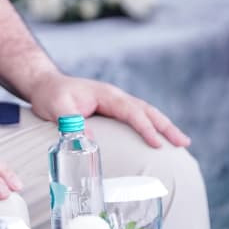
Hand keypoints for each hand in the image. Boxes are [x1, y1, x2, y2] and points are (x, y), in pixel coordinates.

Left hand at [26, 72, 189, 148]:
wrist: (44, 84)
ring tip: (182, 142)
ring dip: (163, 126)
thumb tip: (89, 142)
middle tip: (184, 143)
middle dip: (166, 126)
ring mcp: (115, 103)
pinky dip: (151, 126)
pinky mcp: (112, 110)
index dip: (145, 127)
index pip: (131, 111)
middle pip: (146, 110)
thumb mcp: (56, 107)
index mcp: (105, 95)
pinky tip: (160, 139)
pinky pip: (136, 118)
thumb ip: (70, 122)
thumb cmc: (50, 94)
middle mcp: (114, 97)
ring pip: (145, 113)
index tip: (157, 144)